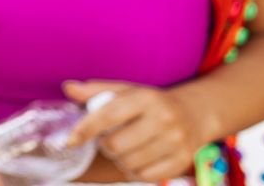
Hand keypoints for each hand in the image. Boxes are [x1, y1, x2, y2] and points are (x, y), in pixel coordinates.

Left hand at [64, 80, 204, 181]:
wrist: (194, 114)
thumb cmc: (151, 103)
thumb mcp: (127, 90)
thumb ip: (96, 91)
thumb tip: (68, 88)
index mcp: (145, 98)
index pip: (108, 115)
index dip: (85, 129)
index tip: (69, 141)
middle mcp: (163, 119)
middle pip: (115, 145)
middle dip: (104, 145)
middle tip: (109, 139)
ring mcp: (176, 142)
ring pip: (128, 163)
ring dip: (118, 159)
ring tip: (124, 148)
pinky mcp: (182, 161)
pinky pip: (145, 176)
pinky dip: (134, 171)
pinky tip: (137, 159)